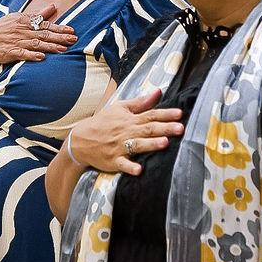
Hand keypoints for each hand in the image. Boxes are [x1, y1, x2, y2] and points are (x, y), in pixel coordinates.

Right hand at [0, 3, 75, 63]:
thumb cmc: (0, 29)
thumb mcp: (17, 17)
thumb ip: (36, 14)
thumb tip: (52, 7)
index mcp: (24, 21)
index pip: (45, 25)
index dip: (59, 28)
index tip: (71, 30)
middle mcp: (21, 31)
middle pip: (44, 34)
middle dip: (59, 37)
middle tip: (73, 40)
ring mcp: (15, 42)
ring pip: (36, 44)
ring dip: (50, 47)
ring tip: (62, 49)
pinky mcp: (9, 52)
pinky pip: (22, 54)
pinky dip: (32, 55)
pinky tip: (41, 57)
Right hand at [66, 89, 181, 174]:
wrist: (81, 139)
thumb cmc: (102, 123)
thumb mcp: (120, 108)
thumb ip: (140, 102)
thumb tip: (158, 91)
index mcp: (129, 119)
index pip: (150, 115)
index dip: (165, 114)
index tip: (180, 113)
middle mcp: (126, 132)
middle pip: (148, 129)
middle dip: (164, 128)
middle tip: (180, 128)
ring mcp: (120, 147)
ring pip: (138, 145)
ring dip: (151, 144)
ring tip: (164, 143)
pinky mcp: (113, 161)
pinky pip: (122, 164)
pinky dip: (130, 167)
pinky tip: (139, 170)